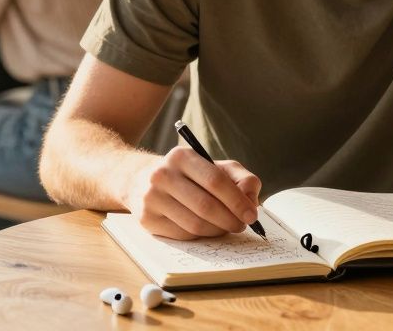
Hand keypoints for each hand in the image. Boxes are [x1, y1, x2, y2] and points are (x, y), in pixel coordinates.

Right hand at [123, 147, 261, 239]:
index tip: (251, 215)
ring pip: (195, 224)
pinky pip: (183, 235)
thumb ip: (239, 177)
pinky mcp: (147, 219)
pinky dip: (201, 236)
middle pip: (206, 206)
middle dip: (230, 220)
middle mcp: (162, 175)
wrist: (140, 179)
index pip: (215, 181)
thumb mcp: (213, 166)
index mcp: (182, 156)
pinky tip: (205, 229)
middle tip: (241, 225)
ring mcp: (151, 198)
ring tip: (225, 227)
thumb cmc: (187, 175)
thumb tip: (251, 199)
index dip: (237, 201)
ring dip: (217, 230)